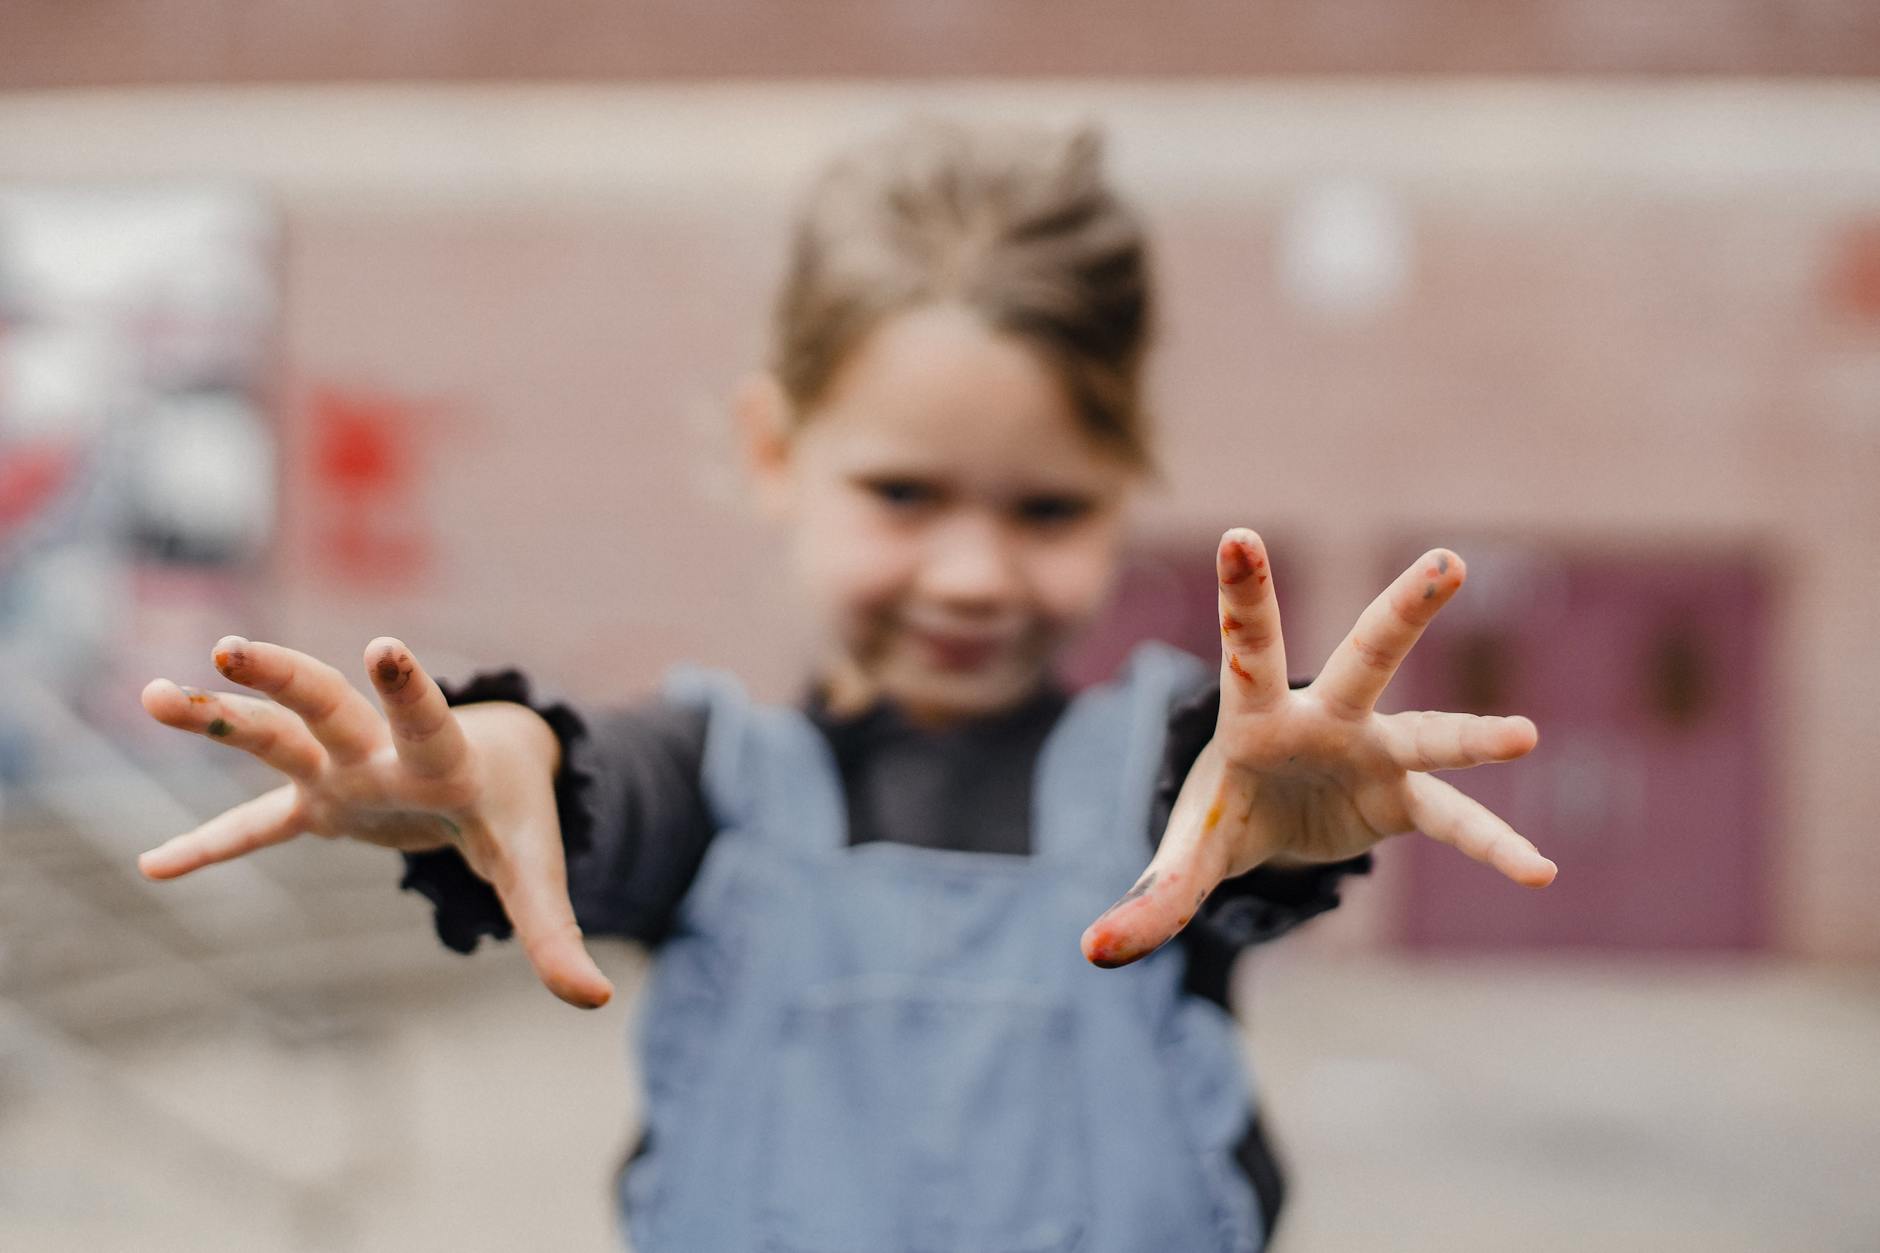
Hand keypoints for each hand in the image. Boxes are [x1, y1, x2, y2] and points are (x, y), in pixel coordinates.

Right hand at [139, 636, 612, 1007]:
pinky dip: (211, 848)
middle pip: (326, 704)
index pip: (425, 719)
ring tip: (151, 695)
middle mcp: (382, 754)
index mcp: (444, 760)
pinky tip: (153, 868)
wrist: (498, 767)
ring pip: (274, 736)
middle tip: (231, 648)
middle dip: (282, 677)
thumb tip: (595, 1001)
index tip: (384, 646)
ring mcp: (344, 774)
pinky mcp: (322, 803)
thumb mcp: (536, 873)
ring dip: (218, 716)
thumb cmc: (517, 814)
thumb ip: (556, 933)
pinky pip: (256, 826)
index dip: (409, 689)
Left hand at [1081, 529, 1554, 967]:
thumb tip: (1094, 952)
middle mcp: (1324, 717)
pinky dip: (1493, 849)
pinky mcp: (1401, 797)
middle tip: (1447, 562)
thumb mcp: (1184, 855)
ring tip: (1524, 735)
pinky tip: (1538, 872)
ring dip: (1473, 738)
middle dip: (1403, 611)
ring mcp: (1372, 751)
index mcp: (1254, 714)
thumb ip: (1149, 898)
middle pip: (1365, 656)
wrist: (1271, 826)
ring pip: (1429, 735)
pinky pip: (1454, 822)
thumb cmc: (1224, 811)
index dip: (1243, 595)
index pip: (1245, 648)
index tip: (1239, 535)